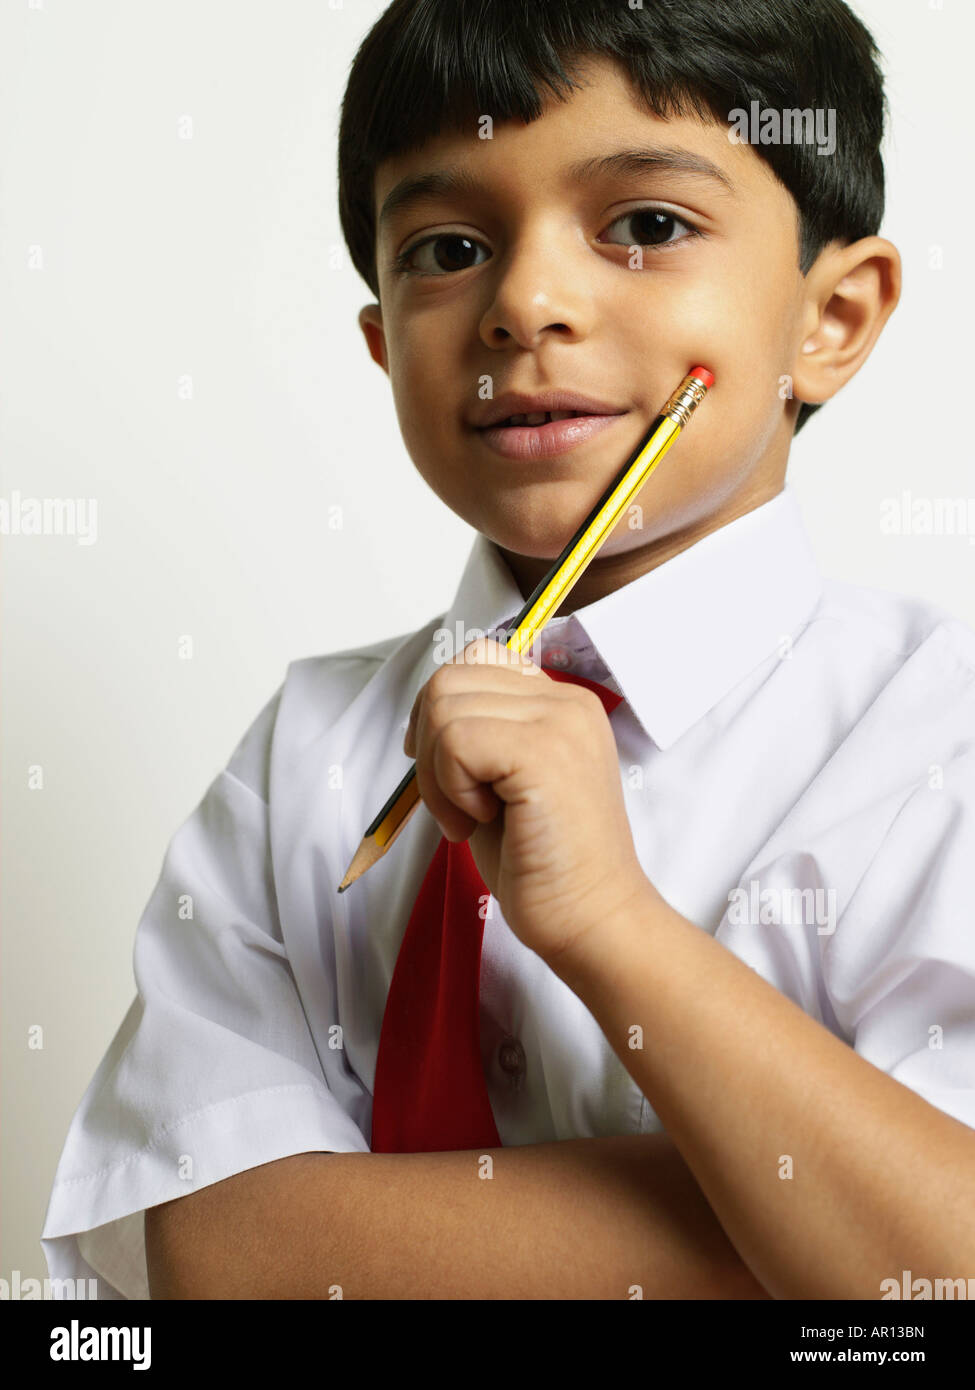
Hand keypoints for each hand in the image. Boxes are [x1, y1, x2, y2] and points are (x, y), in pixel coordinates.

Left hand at [403, 635, 650, 964]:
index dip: (441, 709)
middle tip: (456, 804)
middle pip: (449, 679)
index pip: (478, 657)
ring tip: (471, 816)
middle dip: (429, 746)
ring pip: (444, 706)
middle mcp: (566, 702)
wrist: (591, 919)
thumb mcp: (502, 782)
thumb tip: (425, 711)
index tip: (444, 765)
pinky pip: (455, 740)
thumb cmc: (542, 864)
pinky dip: (449, 787)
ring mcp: (559, 722)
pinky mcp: (543, 752)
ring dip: (438, 772)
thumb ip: (476, 733)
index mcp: (561, 704)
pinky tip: (482, 821)